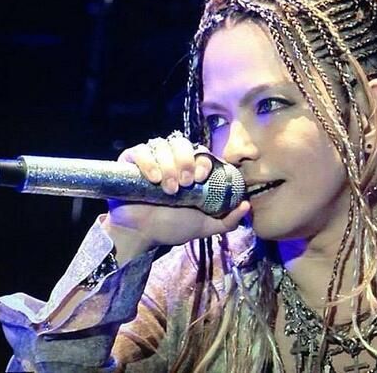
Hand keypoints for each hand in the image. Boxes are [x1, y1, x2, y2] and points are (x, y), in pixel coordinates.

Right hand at [104, 134, 249, 261]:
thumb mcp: (204, 226)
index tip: (202, 178)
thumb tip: (246, 205)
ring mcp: (151, 158)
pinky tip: (153, 179)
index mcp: (189, 169)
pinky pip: (139, 150)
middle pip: (182, 143)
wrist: (142, 235)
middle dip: (186, 161)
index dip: (204, 161)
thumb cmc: (171, 227)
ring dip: (168, 165)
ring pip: (162, 145)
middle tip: (185, 184)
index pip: (201, 152)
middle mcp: (171, 159)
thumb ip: (227, 220)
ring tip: (168, 189)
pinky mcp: (130, 161)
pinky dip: (148, 161)